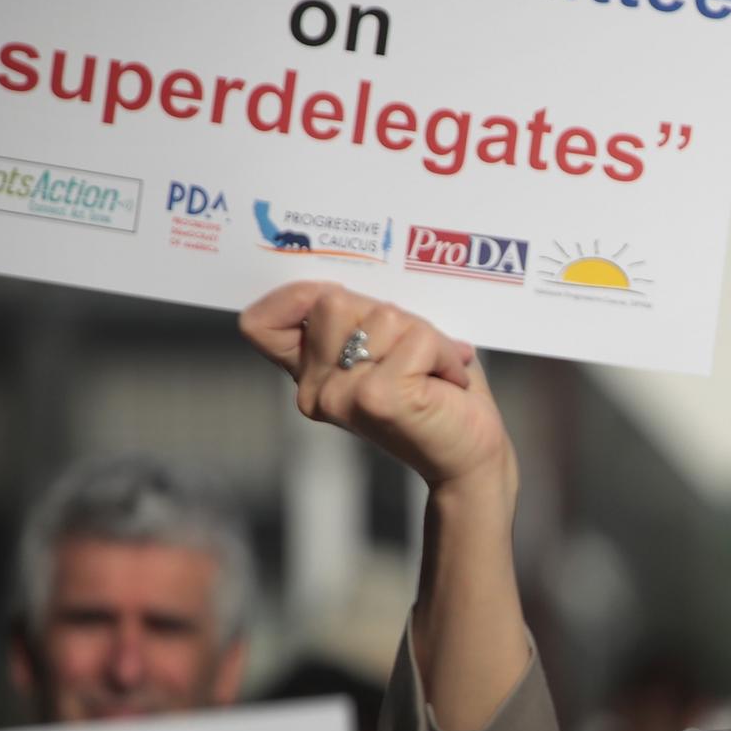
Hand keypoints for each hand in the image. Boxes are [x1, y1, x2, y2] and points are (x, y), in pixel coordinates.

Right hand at [239, 282, 514, 498]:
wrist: (471, 455)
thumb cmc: (437, 392)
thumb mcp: (387, 344)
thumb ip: (356, 318)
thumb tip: (348, 275)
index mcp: (311, 372)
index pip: (259, 323)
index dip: (292, 297)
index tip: (343, 305)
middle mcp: (314, 389)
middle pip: (332, 299)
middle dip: (388, 314)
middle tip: (415, 353)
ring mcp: (340, 396)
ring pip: (382, 316)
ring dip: (424, 336)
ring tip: (434, 371)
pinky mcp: (376, 399)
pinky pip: (417, 338)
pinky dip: (444, 353)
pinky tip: (448, 382)